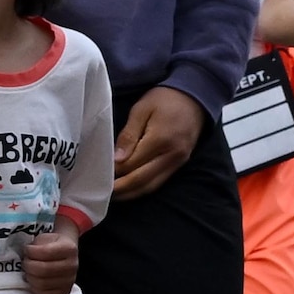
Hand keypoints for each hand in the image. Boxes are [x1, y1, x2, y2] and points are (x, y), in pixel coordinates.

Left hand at [19, 223, 82, 293]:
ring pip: (42, 284)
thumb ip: (37, 244)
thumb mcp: (46, 237)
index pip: (45, 252)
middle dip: (28, 265)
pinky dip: (35, 289)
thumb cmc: (53, 244)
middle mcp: (72, 266)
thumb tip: (26, 254)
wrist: (67, 252)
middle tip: (26, 261)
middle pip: (43, 270)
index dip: (30, 251)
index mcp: (69, 248)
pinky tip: (34, 280)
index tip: (27, 249)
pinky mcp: (65, 292)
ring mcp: (70, 281)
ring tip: (29, 271)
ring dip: (30, 277)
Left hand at [111, 82, 200, 199]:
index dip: (115, 172)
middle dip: (121, 189)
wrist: (195, 96)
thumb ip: (129, 135)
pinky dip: (144, 188)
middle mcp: (172, 155)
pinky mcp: (180, 164)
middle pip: (142, 180)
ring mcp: (178, 162)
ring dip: (131, 193)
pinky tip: (130, 189)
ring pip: (152, 186)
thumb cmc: (164, 99)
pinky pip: (160, 181)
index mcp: (160, 140)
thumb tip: (117, 160)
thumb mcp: (141, 109)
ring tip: (113, 196)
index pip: (132, 164)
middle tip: (102, 194)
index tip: (99, 176)